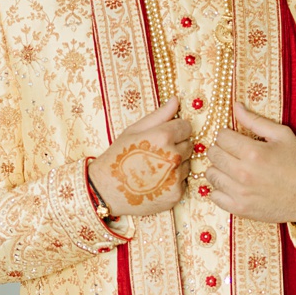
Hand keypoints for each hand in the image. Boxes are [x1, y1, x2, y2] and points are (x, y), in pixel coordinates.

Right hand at [89, 101, 192, 218]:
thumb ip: (159, 115)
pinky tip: (157, 181)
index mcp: (163, 137)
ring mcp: (176, 177)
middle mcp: (173, 157)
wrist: (106, 190)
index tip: (164, 135)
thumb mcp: (133, 130)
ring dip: (177, 164)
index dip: (176, 129)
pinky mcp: (177, 194)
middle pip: (189, 145)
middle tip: (156, 152)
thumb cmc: (117, 157)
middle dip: (177, 146)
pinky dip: (174, 181)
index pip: (186, 126)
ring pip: (187, 164)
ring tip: (155, 167)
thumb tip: (176, 100)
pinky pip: (183, 181)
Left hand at [193, 102, 295, 224]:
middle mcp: (243, 172)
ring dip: (220, 169)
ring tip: (233, 170)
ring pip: (211, 174)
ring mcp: (240, 193)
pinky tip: (232, 186)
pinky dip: (220, 190)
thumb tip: (235, 106)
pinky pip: (214, 196)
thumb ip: (255, 120)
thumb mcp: (282, 136)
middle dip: (222, 150)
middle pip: (213, 154)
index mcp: (253, 152)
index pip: (221, 137)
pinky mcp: (240, 208)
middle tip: (234, 154)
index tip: (236, 140)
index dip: (227, 135)